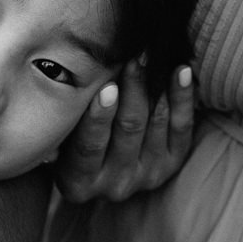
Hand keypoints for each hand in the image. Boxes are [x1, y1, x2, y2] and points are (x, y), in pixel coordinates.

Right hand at [53, 62, 194, 202]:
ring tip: (154, 56)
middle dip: (132, 89)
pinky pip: (182, 126)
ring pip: (156, 123)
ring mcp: (147, 176)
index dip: (99, 116)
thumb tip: (80, 71)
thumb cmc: (66, 139)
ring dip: (156, 86)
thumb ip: (69, 113)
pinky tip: (182, 71)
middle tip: (134, 58)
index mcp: (78, 182)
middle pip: (129, 130)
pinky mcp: (172, 164)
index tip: (107, 86)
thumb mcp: (59, 133)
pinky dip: (183, 96)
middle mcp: (116, 185)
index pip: (89, 146)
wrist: (96, 164)